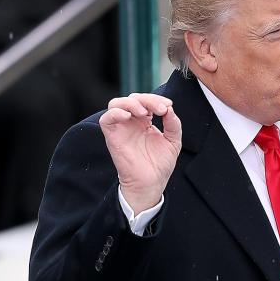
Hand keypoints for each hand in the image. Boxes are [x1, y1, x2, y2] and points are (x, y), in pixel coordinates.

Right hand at [99, 93, 181, 213]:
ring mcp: (121, 128)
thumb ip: (173, 124)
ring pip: (116, 103)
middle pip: (133, 98)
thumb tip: (169, 108)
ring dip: (131, 103)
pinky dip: (115, 113)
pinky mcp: (112, 136)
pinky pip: (106, 118)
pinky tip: (128, 116)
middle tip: (161, 109)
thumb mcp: (173, 141)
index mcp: (145, 121)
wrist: (151, 182)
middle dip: (148, 99)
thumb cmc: (160, 164)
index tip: (168, 106)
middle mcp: (132, 122)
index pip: (146, 101)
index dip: (157, 99)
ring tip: (145, 113)